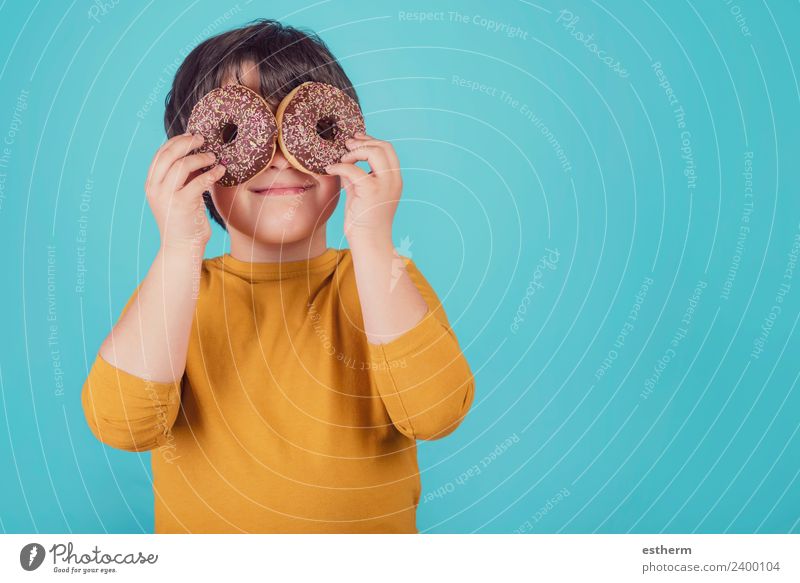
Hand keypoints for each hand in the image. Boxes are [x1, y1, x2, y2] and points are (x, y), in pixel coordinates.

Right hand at [144, 133, 224, 251]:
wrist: (182, 247)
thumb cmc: (184, 220)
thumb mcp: (178, 195)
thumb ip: (182, 177)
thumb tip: (197, 154)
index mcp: (151, 183)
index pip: (161, 154)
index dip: (176, 141)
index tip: (191, 136)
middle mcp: (155, 188)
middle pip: (169, 155)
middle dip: (187, 143)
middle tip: (203, 139)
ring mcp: (167, 196)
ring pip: (183, 165)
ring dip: (201, 158)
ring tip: (213, 157)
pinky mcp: (182, 205)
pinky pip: (199, 182)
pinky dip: (212, 173)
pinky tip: (220, 171)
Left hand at [325, 131, 401, 245]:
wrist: (369, 242)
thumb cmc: (364, 220)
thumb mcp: (361, 192)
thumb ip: (357, 175)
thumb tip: (345, 160)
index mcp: (394, 179)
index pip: (388, 149)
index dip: (371, 141)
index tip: (355, 141)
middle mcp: (393, 180)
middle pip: (384, 146)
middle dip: (363, 142)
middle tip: (347, 146)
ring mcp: (384, 185)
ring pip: (374, 152)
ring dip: (355, 151)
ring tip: (342, 159)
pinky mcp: (371, 191)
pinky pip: (354, 169)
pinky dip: (340, 165)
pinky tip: (330, 169)